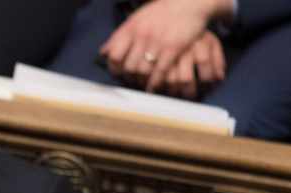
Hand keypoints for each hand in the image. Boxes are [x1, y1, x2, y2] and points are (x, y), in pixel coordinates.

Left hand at [101, 0, 226, 91]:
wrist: (187, 2)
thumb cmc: (160, 12)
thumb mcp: (136, 19)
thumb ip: (120, 36)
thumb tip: (103, 52)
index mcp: (130, 29)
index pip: (114, 55)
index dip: (114, 67)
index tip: (118, 72)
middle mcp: (141, 36)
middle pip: (129, 67)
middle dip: (130, 77)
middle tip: (133, 80)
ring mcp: (157, 43)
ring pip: (143, 71)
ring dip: (142, 81)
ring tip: (143, 83)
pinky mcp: (172, 48)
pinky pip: (160, 71)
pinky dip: (155, 82)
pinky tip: (154, 86)